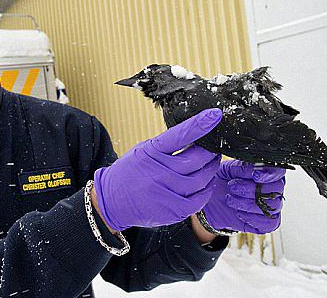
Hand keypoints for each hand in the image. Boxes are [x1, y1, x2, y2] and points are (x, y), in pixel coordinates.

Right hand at [93, 108, 222, 230]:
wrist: (112, 201)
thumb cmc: (130, 172)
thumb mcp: (142, 151)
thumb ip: (165, 146)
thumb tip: (194, 136)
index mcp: (151, 151)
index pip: (179, 135)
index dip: (199, 124)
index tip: (214, 115)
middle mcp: (158, 171)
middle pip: (196, 159)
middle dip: (210, 152)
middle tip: (214, 149)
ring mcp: (165, 191)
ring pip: (201, 179)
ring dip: (211, 170)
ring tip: (211, 165)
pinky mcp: (171, 210)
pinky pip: (199, 199)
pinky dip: (207, 190)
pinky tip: (206, 184)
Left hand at [202, 160, 285, 233]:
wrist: (213, 200)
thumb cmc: (223, 182)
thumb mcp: (228, 169)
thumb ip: (242, 166)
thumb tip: (252, 168)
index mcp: (267, 172)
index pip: (278, 171)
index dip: (269, 174)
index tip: (255, 176)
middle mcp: (273, 188)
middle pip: (276, 188)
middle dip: (252, 189)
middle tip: (233, 187)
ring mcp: (273, 206)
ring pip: (272, 205)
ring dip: (247, 203)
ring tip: (230, 199)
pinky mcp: (268, 222)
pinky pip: (270, 223)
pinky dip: (252, 218)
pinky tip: (238, 212)